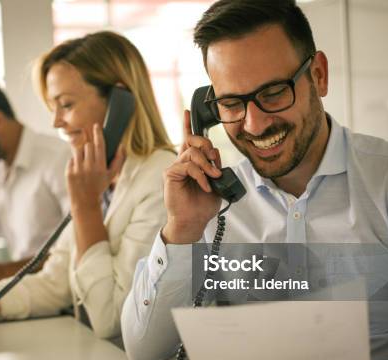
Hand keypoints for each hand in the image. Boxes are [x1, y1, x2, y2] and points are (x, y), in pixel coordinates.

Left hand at [66, 123, 124, 211]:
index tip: (96, 126)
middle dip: (90, 147)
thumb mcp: (111, 176)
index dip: (98, 134)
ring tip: (85, 163)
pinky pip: (71, 159)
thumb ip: (118, 160)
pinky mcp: (69, 172)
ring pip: (78, 150)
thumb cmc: (99, 187)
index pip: (99, 145)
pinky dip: (75, 162)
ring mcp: (78, 169)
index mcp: (100, 166)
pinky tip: (78, 171)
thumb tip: (121, 146)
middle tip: (91, 156)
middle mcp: (89, 167)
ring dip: (82, 153)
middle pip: (88, 145)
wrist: (85, 201)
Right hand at [161, 110, 222, 243]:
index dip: (188, 124)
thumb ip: (216, 167)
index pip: (189, 139)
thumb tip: (216, 156)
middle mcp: (182, 162)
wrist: (193, 221)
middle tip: (216, 159)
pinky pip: (188, 166)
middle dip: (207, 144)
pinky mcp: (170, 174)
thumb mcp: (216, 183)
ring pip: (193, 153)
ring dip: (207, 164)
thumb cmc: (202, 205)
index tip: (188, 111)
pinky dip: (200, 175)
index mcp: (192, 162)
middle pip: (192, 140)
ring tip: (213, 176)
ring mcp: (175, 167)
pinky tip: (205, 185)